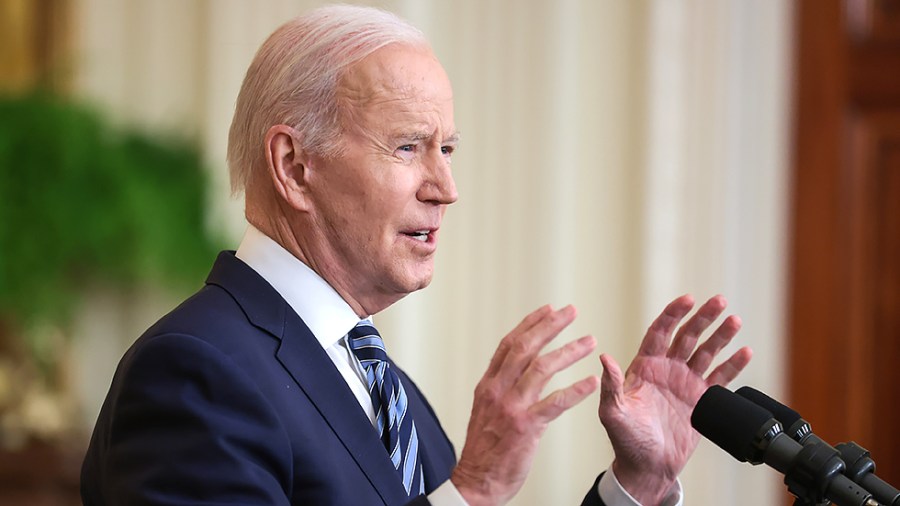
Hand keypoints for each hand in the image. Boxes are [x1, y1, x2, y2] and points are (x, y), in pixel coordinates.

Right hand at [452, 305, 599, 505]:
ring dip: (569, 351)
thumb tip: (514, 368)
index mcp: (488, 385)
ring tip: (590, 341)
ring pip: (542, 368)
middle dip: (551, 326)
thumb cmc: (484, 450)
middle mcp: (497, 390)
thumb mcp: (485, 410)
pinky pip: (555, 403)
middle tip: (571, 312)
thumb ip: (499, 388)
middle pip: (526, 347)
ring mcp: (511, 408)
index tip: (548, 309)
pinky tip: (592, 382)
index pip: (509, 344)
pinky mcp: (526, 428)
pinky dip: (576, 390)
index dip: (530, 324)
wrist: (476, 482)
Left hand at [598, 294, 751, 504]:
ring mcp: (686, 382)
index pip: (660, 332)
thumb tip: (604, 357)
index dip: (673, 314)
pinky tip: (745, 351)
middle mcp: (667, 369)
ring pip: (706, 352)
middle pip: (687, 335)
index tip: (687, 299)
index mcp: (644, 366)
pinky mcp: (702, 399)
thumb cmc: (625, 440)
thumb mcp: (612, 412)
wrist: (647, 467)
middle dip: (702, 318)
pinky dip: (733, 365)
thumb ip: (611, 385)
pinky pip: (720, 377)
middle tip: (718, 301)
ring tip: (735, 320)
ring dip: (720, 336)